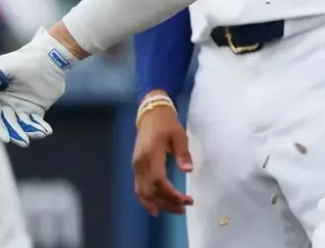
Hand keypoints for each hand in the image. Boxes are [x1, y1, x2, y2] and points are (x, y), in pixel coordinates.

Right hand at [0, 28, 78, 145]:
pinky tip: (46, 131)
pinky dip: (40, 127)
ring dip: (29, 132)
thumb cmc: (24, 60)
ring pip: (22, 125)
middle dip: (15, 134)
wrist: (50, 56)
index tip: (6, 138)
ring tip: (40, 134)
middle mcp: (4, 106)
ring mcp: (19, 109)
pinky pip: (36, 122)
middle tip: (24, 142)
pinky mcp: (34, 110)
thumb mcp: (5, 67)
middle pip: (7, 124)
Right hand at [132, 96, 193, 215]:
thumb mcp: (179, 135)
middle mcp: (140, 164)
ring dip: (157, 204)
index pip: (158, 181)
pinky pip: (139, 188)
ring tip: (174, 211)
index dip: (171, 193)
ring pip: (142, 192)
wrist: (151, 115)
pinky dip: (146, 200)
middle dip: (167, 202)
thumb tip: (188, 170)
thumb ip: (183, 153)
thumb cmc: (167, 124)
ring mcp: (136, 167)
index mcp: (151, 154)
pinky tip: (155, 208)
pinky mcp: (136, 168)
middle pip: (150, 190)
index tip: (185, 200)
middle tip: (184, 208)